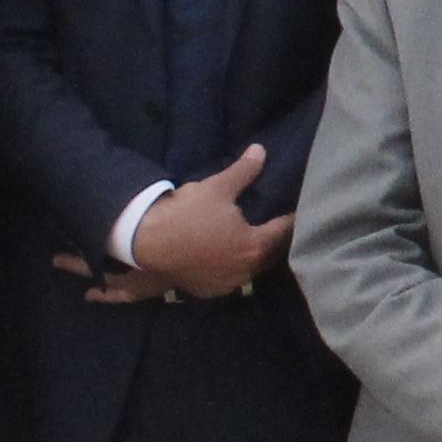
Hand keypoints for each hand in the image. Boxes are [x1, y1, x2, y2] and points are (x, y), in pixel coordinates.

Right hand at [125, 147, 293, 297]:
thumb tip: (260, 150)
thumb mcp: (218, 187)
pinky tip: (231, 259)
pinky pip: (229, 279)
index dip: (291, 218)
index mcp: (254, 246)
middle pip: (271, 254)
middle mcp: (245, 270)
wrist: (145, 242)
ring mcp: (226, 284)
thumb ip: (244, 170)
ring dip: (256, 257)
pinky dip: (234, 269)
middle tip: (281, 226)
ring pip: (251, 269)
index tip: (297, 210)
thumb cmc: (187, 213)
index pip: (284, 231)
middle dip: (277, 240)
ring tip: (259, 242)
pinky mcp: (207, 291)